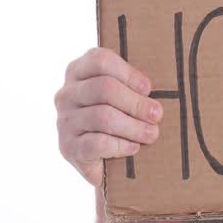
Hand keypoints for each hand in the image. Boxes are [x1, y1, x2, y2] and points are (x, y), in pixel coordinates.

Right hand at [55, 47, 162, 185]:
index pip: (100, 60)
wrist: (104, 161)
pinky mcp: (67, 147)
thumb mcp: (124, 95)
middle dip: (136, 102)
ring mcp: (64, 121)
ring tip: (152, 133)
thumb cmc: (120, 117)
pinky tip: (134, 148)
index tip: (148, 88)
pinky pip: (96, 143)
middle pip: (104, 88)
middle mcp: (66, 94)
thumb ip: (133, 84)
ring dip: (133, 126)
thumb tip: (158, 84)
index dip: (128, 73)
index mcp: (79, 71)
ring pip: (102, 117)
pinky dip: (120, 145)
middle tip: (157, 114)